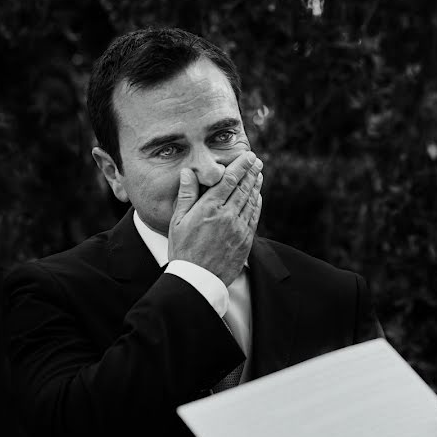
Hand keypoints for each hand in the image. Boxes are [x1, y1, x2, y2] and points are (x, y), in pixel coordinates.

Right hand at [168, 151, 263, 285]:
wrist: (197, 280)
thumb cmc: (182, 250)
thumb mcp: (177, 222)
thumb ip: (186, 195)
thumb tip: (189, 172)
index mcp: (208, 209)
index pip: (228, 180)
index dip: (240, 166)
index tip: (248, 156)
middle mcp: (226, 216)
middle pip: (243, 188)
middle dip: (251, 172)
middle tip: (257, 160)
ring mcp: (238, 229)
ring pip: (250, 201)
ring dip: (256, 186)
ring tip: (258, 174)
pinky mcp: (246, 241)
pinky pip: (254, 217)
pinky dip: (257, 204)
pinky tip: (257, 197)